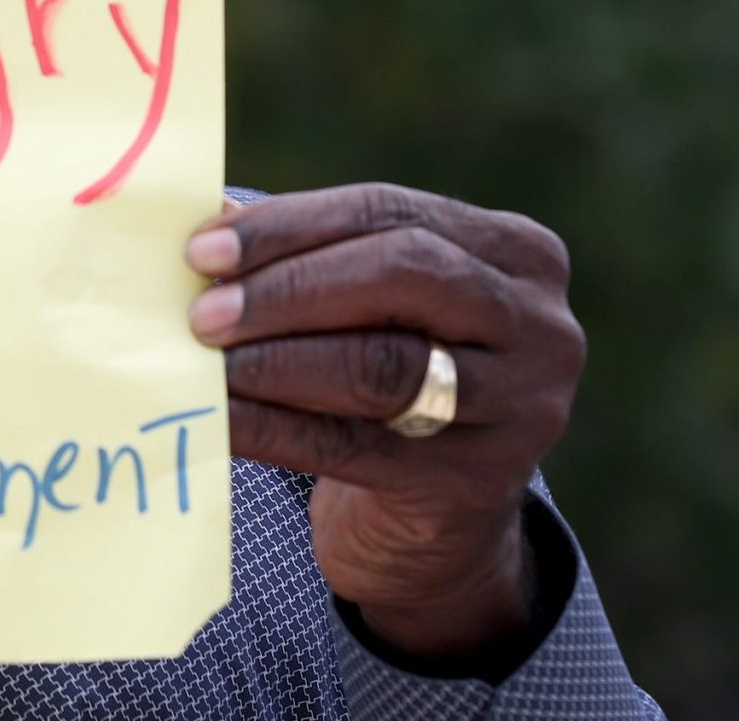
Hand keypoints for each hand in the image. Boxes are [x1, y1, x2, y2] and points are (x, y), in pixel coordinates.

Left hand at [184, 183, 585, 665]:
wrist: (441, 526)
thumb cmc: (392, 377)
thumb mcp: (374, 311)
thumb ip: (311, 259)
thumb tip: (203, 219)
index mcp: (515, 252)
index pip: (388, 213)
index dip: (290, 225)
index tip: (202, 247)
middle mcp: (536, 323)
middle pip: (401, 275)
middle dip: (288, 288)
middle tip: (203, 311)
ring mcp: (519, 406)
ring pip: (383, 364)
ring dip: (277, 359)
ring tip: (205, 360)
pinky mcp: (474, 482)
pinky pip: (352, 445)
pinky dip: (272, 427)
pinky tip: (218, 418)